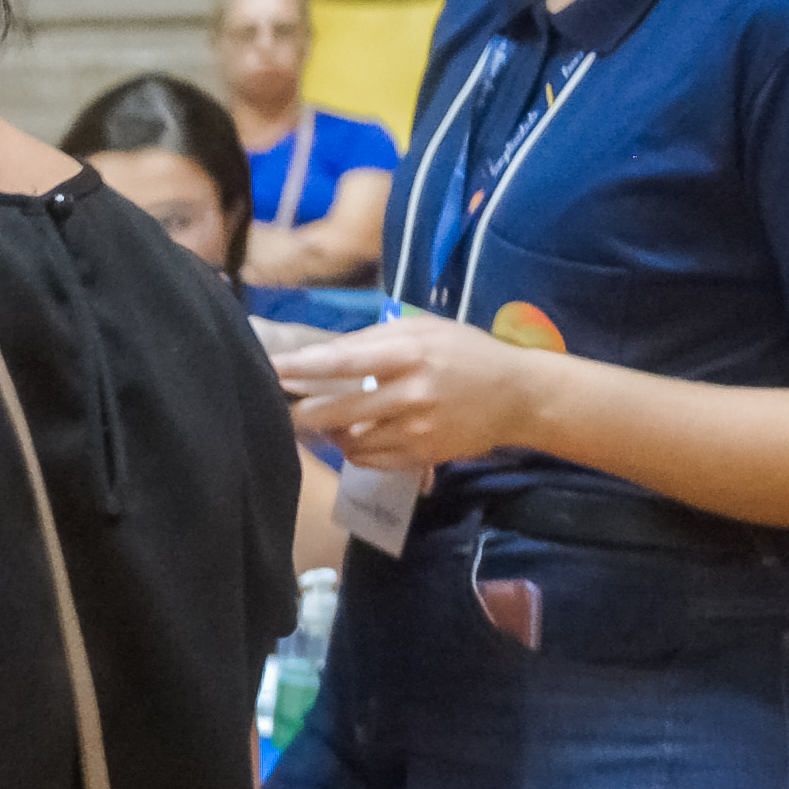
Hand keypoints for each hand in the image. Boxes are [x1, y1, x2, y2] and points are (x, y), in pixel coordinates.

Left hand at [271, 312, 550, 472]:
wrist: (519, 396)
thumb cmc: (467, 353)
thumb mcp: (425, 330)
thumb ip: (373, 339)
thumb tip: (321, 353)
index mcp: (410, 353)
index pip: (342, 362)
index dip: (300, 368)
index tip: (269, 369)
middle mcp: (412, 393)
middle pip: (336, 411)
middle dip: (301, 414)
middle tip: (284, 409)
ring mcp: (417, 429)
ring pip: (349, 441)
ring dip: (329, 433)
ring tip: (326, 420)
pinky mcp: (423, 455)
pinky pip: (370, 459)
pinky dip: (354, 449)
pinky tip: (355, 435)